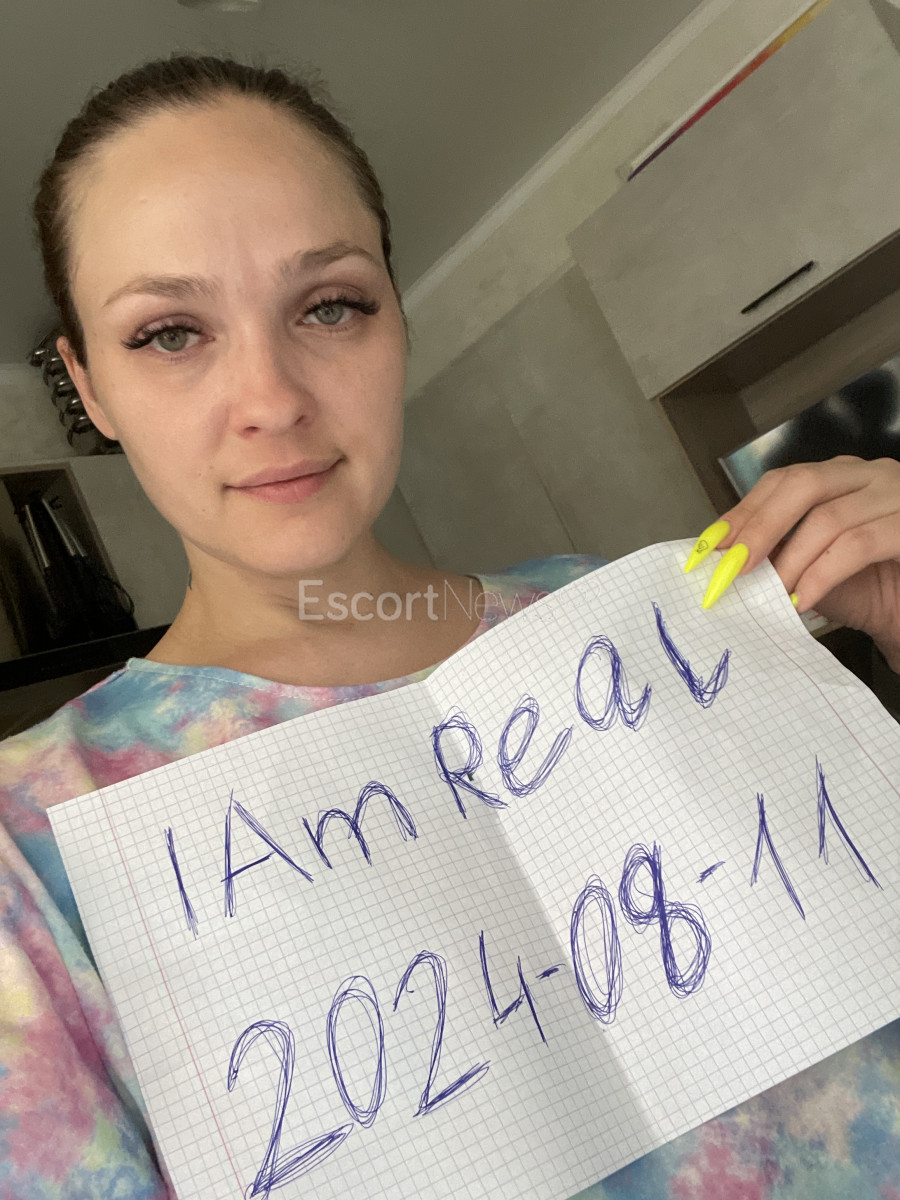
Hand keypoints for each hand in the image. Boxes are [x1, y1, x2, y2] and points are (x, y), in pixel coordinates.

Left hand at [685, 456, 899, 669]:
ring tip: (771, 594)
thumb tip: (722, 555)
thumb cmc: (864, 590)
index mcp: (840, 476)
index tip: (710, 546)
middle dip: (761, 526)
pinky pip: (858, 545)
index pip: (782, 480)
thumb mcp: (809, 565)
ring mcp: (896, 496)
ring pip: (829, 518)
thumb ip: (775, 551)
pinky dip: (822, 574)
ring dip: (791, 561)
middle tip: (732, 567)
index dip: (744, 511)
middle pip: (803, 485)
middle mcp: (870, 475)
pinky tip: (803, 600)